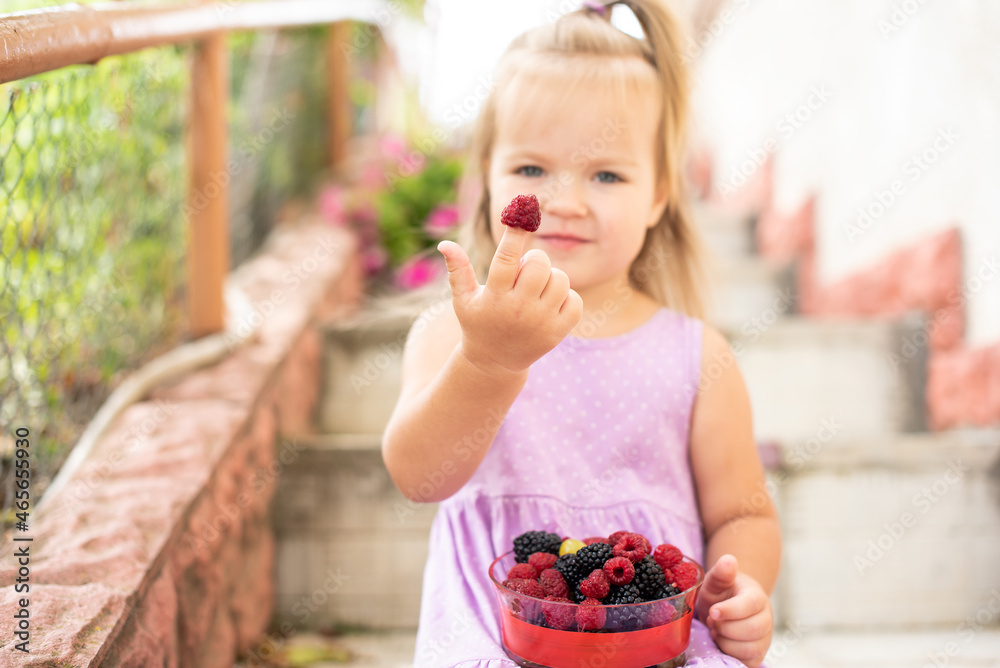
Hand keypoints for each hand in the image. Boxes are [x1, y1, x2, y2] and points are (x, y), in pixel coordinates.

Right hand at [437, 226, 581, 375]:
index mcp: (494, 297)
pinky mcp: (558, 332)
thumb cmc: (478, 322)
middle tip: (524, 273)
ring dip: (549, 279)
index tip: (523, 208)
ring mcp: (540, 322)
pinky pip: (574, 299)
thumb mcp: (463, 299)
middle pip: (540, 264)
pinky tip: (548, 304)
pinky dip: (565, 297)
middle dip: (534, 261)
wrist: (495, 363)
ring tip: (535, 290)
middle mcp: (518, 309)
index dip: (516, 232)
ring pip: (560, 280)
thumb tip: (444, 244)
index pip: (507, 258)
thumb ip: (457, 269)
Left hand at [696, 555, 772, 666]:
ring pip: (750, 649)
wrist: (727, 607)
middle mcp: (766, 618)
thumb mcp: (716, 580)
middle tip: (712, 621)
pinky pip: (749, 661)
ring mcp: (764, 638)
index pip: (749, 605)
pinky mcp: (758, 654)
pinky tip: (723, 642)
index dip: (730, 611)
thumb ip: (722, 572)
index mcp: (756, 597)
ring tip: (716, 630)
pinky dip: (732, 655)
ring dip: (726, 642)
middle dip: (726, 628)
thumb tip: (728, 560)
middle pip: (752, 630)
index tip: (712, 612)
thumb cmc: (722, 593)